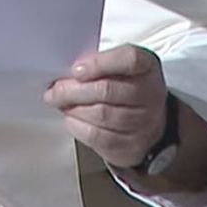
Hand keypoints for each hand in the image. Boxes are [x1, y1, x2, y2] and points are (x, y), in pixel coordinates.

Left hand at [43, 44, 166, 167]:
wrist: (147, 122)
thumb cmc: (126, 87)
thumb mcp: (119, 68)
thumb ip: (97, 65)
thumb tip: (65, 73)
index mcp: (147, 66)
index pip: (128, 59)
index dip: (99, 64)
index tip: (75, 69)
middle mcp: (151, 94)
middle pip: (107, 90)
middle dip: (73, 90)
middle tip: (55, 90)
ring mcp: (144, 122)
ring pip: (101, 115)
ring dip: (73, 109)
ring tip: (60, 103)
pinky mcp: (131, 146)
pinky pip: (98, 136)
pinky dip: (78, 126)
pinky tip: (71, 118)